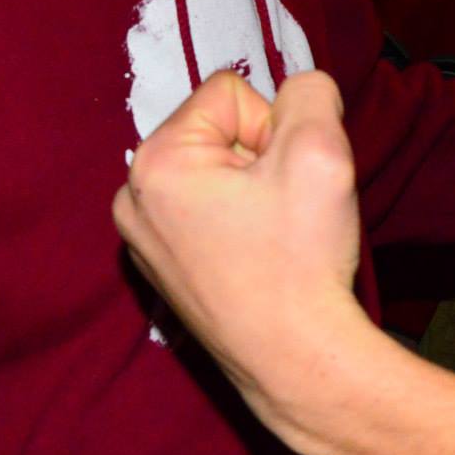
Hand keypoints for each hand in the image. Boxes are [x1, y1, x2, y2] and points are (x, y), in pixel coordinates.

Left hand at [113, 71, 370, 442]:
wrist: (299, 362)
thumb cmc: (301, 259)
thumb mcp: (321, 147)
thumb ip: (309, 93)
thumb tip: (299, 93)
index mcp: (155, 162)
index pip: (230, 93)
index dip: (273, 128)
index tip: (285, 182)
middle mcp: (133, 198)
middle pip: (217, 132)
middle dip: (261, 159)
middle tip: (283, 211)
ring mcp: (142, 240)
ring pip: (216, 172)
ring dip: (254, 191)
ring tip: (273, 237)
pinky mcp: (162, 270)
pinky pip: (208, 212)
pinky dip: (239, 225)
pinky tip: (259, 260)